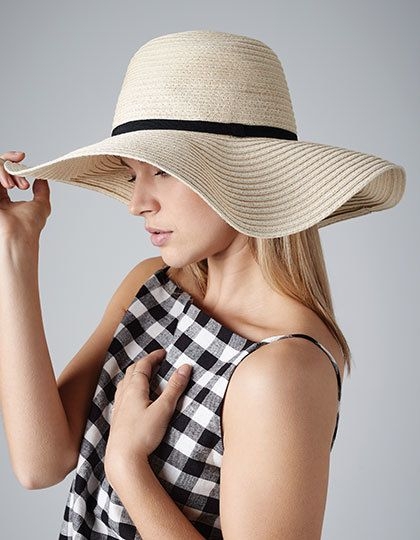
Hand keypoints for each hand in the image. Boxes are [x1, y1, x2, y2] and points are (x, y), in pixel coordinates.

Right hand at [0, 151, 50, 239]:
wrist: (20, 235)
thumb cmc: (29, 225)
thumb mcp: (41, 204)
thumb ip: (41, 190)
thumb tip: (42, 178)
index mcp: (4, 198)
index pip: (4, 172)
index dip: (11, 160)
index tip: (22, 156)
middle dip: (11, 163)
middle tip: (22, 171)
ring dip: (7, 171)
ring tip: (18, 186)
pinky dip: (1, 173)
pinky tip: (8, 185)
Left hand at [104, 349, 191, 484]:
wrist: (122, 460)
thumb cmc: (142, 435)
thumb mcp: (164, 409)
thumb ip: (175, 387)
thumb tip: (185, 367)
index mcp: (134, 388)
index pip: (143, 365)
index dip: (153, 357)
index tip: (163, 353)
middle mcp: (124, 395)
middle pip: (131, 372)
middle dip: (144, 364)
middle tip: (156, 361)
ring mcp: (118, 407)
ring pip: (124, 383)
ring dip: (134, 375)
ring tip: (144, 376)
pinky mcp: (117, 419)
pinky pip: (121, 396)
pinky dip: (128, 388)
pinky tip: (132, 399)